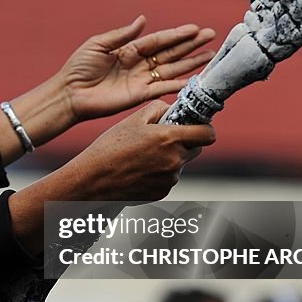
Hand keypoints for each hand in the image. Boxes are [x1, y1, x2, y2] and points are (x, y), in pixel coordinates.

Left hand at [0, 17, 213, 164]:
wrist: (69, 94)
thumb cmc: (78, 68)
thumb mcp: (98, 45)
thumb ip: (122, 34)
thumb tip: (143, 20)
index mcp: (129, 49)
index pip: (158, 40)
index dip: (177, 34)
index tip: (195, 28)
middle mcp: (139, 64)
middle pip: (170, 52)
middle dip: (191, 45)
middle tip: (211, 36)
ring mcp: (141, 80)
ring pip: (172, 69)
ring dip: (191, 62)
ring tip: (211, 55)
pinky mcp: (139, 96)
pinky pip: (163, 88)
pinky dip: (178, 84)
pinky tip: (194, 79)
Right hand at [9, 101, 214, 254]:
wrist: (92, 180)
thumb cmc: (109, 148)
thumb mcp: (132, 120)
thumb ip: (157, 109)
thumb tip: (170, 108)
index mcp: (170, 138)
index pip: (208, 135)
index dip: (205, 129)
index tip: (197, 126)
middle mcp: (174, 160)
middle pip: (195, 149)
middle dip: (185, 142)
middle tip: (164, 139)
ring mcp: (169, 179)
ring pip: (180, 164)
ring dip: (170, 158)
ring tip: (143, 156)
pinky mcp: (161, 192)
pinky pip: (168, 178)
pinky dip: (159, 173)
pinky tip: (139, 169)